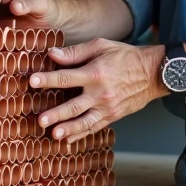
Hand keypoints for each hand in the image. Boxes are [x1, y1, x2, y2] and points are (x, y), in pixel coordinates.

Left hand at [30, 40, 164, 143]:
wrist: (153, 73)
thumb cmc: (125, 56)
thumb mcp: (101, 46)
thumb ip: (76, 52)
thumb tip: (52, 54)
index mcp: (96, 73)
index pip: (67, 77)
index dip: (48, 79)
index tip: (32, 81)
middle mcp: (101, 93)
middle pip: (74, 106)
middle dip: (56, 114)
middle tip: (40, 120)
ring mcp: (107, 107)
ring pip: (84, 122)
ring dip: (68, 130)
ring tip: (54, 135)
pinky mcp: (113, 116)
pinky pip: (95, 127)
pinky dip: (81, 134)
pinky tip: (68, 140)